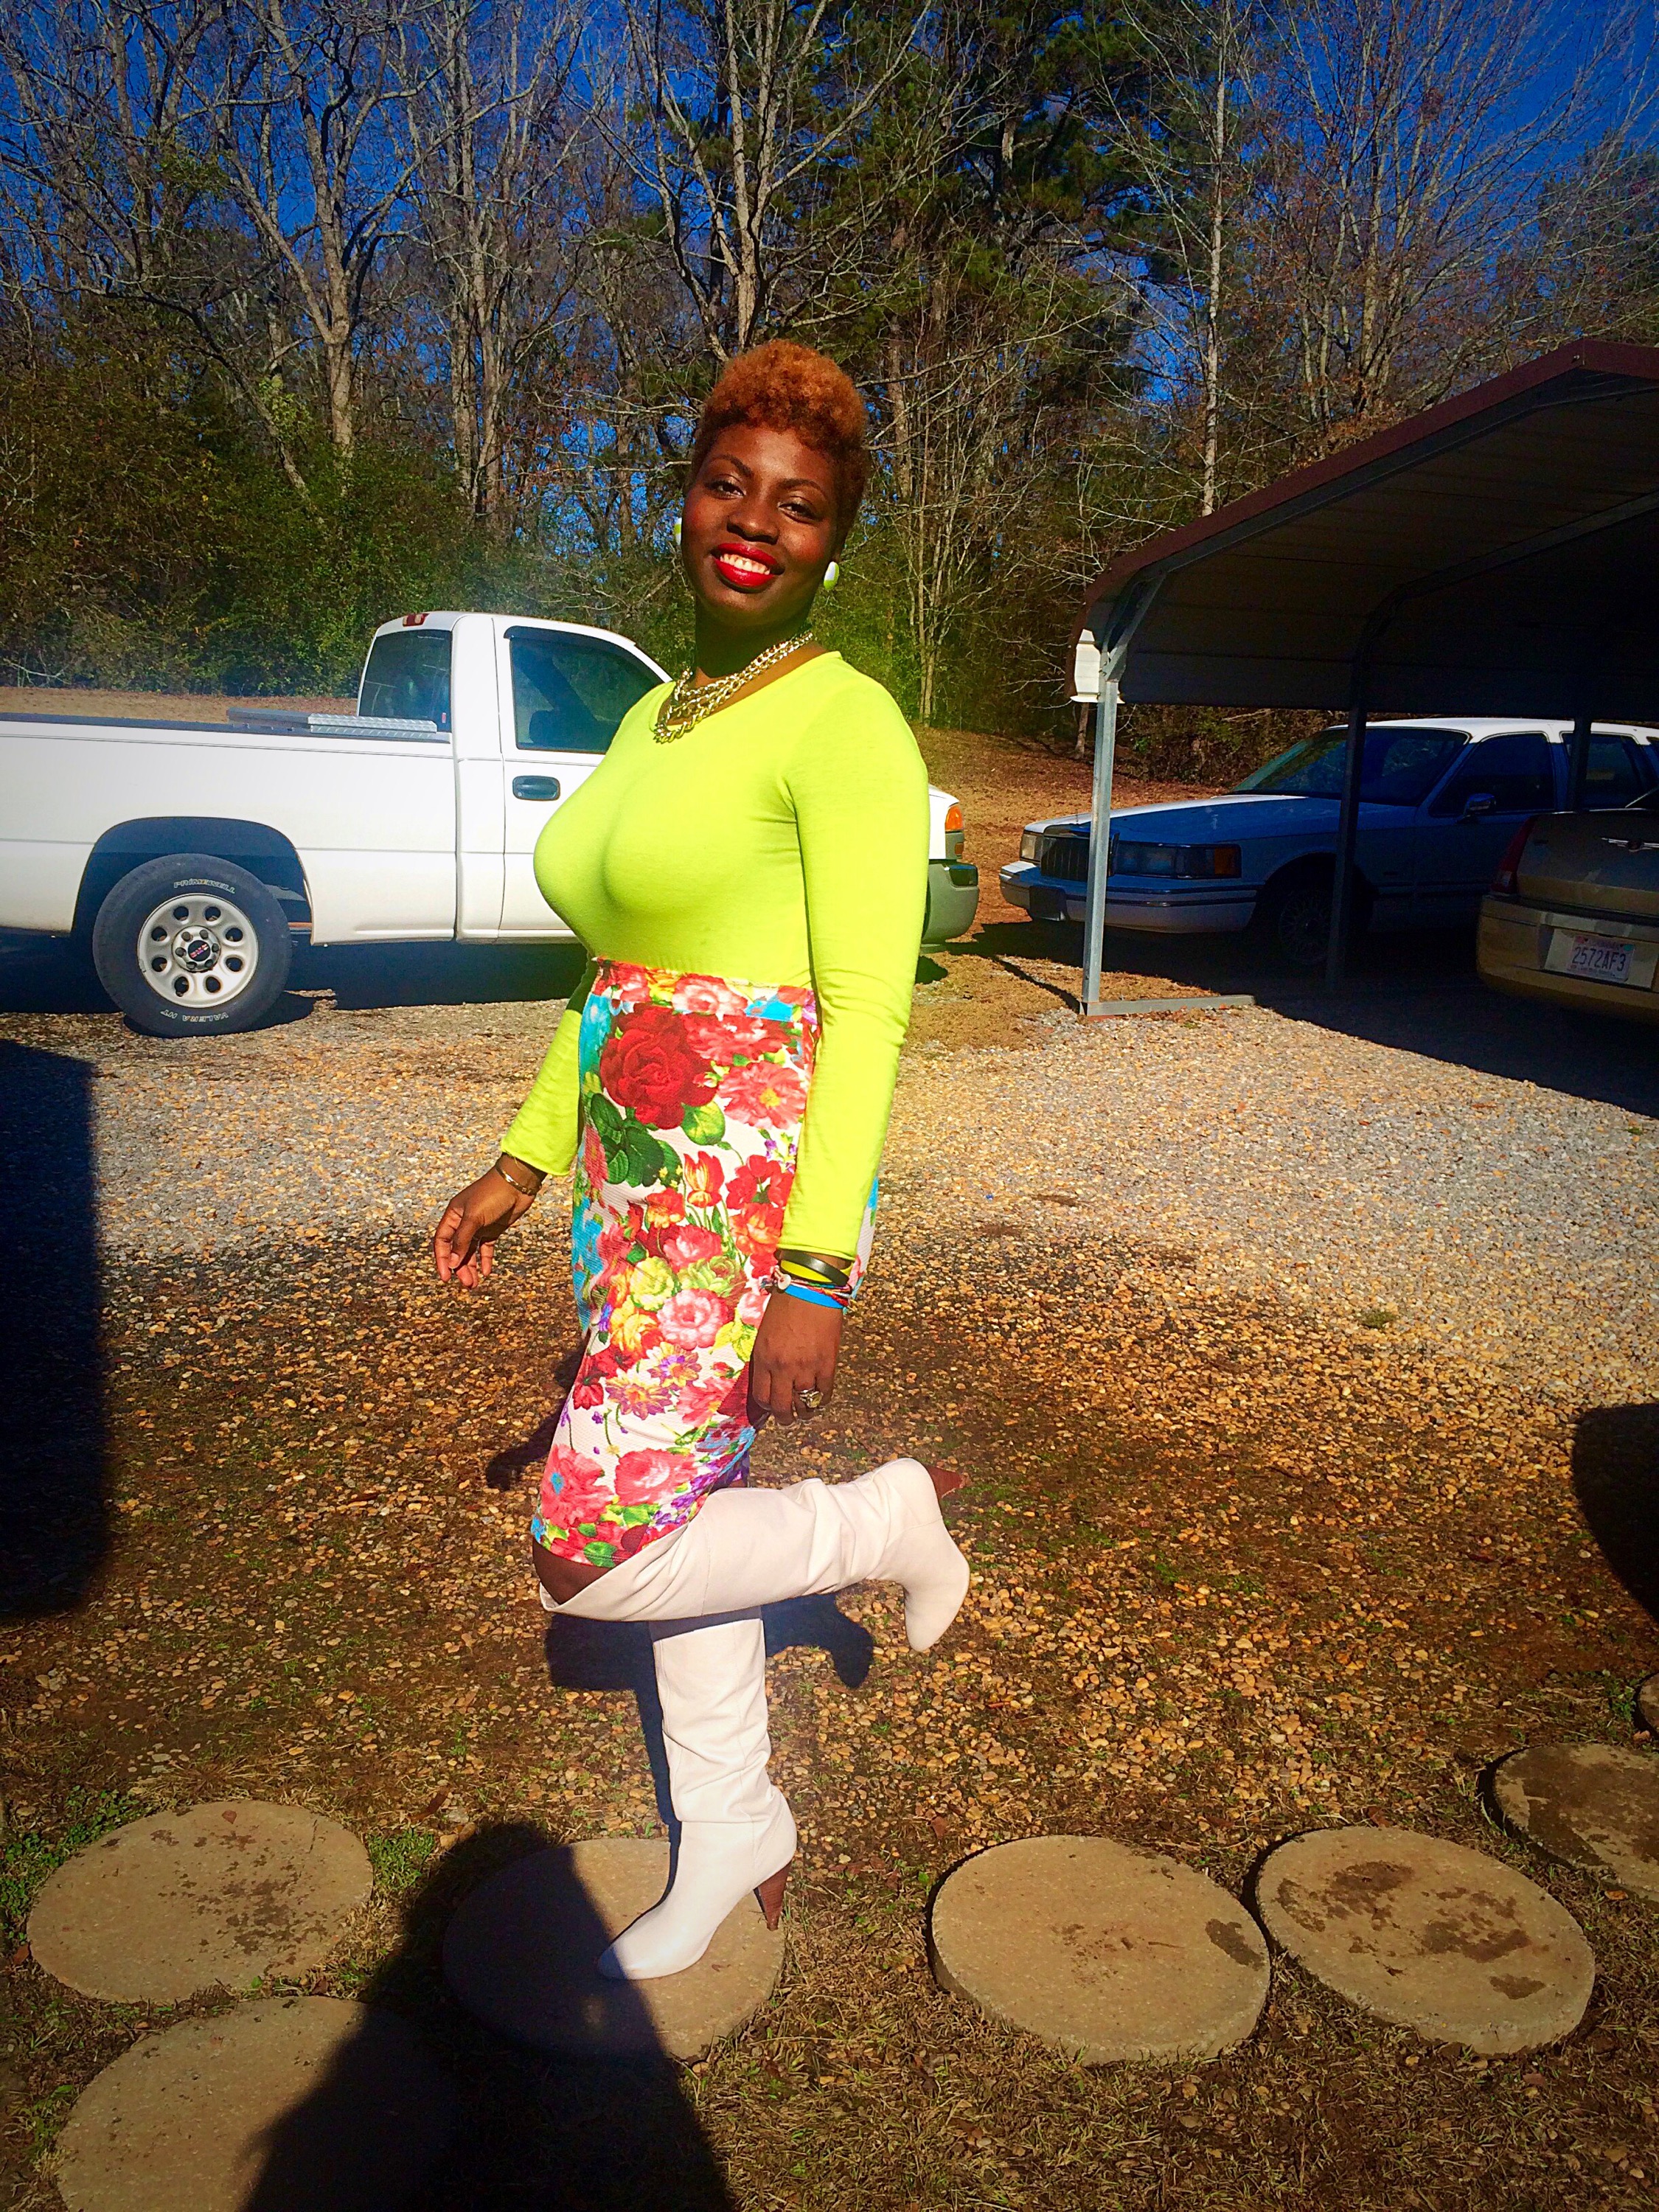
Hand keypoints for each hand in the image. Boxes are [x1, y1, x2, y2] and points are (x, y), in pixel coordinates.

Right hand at [433, 1159, 539, 1288]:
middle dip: (460, 1267)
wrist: (517, 1183)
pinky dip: (485, 1260)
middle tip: (467, 1284)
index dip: (442, 1259)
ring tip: (474, 1284)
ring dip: (471, 1267)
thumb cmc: (492, 1195)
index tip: (445, 1277)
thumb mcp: (474, 1218)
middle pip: (456, 1249)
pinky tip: (486, 1272)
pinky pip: (485, 1248)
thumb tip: (451, 1263)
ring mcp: (479, 1226)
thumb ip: (462, 1241)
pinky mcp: (493, 1229)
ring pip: (471, 1251)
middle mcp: (464, 1221)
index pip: (442, 1241)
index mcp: (453, 1215)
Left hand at [748, 1288, 840, 1422]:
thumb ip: (767, 1358)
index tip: (772, 1406)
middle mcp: (782, 1368)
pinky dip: (822, 1399)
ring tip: (807, 1411)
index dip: (768, 1406)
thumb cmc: (785, 1305)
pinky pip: (824, 1393)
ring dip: (806, 1411)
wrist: (810, 1288)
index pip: (762, 1397)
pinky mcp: (827, 1364)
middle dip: (785, 1417)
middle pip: (782, 1406)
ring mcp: (806, 1368)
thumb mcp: (765, 1333)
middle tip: (789, 1418)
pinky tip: (820, 1397)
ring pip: (805, 1404)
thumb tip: (773, 1379)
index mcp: (763, 1359)